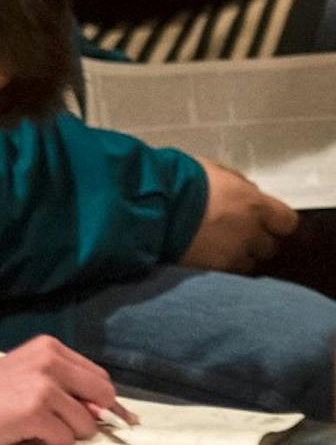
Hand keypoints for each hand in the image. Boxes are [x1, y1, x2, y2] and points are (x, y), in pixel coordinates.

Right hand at [0, 336, 118, 444]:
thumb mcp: (26, 374)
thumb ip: (63, 383)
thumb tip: (106, 411)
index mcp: (49, 347)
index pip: (99, 377)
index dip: (103, 402)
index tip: (105, 419)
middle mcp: (50, 361)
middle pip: (103, 396)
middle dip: (92, 418)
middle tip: (66, 427)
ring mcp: (43, 386)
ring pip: (86, 424)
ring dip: (66, 434)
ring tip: (34, 427)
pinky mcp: (35, 412)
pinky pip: (64, 439)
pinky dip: (49, 443)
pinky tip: (24, 434)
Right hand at [180, 159, 297, 272]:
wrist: (155, 206)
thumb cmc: (182, 181)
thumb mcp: (216, 172)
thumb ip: (238, 185)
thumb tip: (248, 192)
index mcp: (255, 204)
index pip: (288, 223)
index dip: (278, 223)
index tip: (268, 221)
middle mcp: (251, 232)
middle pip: (271, 246)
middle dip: (259, 240)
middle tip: (241, 233)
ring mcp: (234, 253)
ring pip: (252, 264)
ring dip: (243, 256)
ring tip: (223, 248)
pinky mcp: (215, 270)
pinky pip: (230, 272)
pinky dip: (225, 267)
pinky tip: (210, 257)